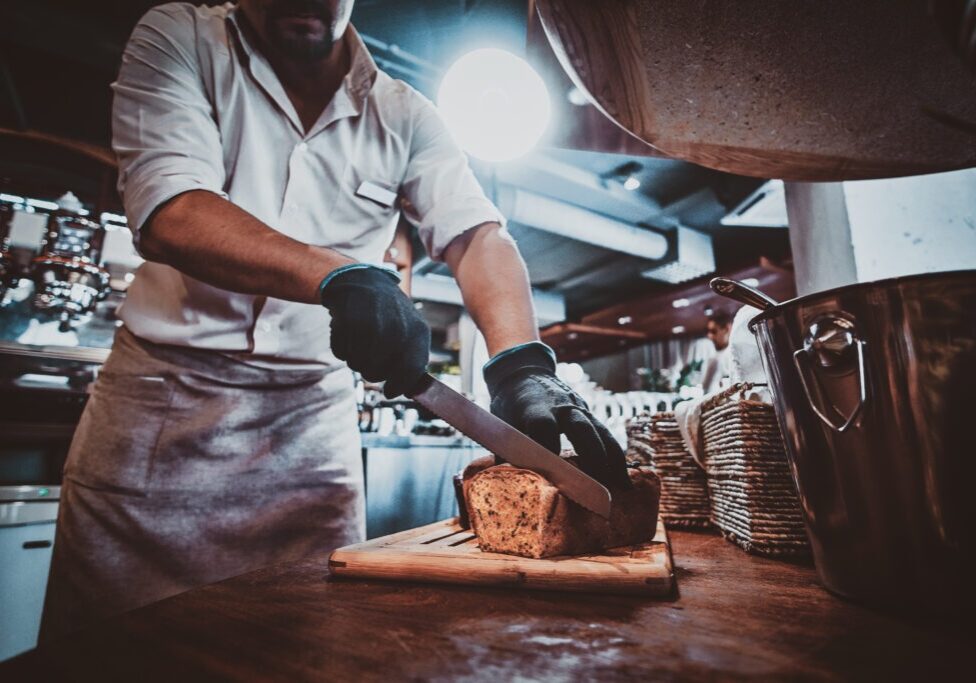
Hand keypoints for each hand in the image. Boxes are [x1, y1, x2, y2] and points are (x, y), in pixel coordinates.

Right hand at [320, 265, 429, 397]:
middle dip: (371, 370)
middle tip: (370, 356)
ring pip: (357, 365)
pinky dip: (341, 347)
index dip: (398, 386)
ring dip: (355, 359)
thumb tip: (408, 390)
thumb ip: (412, 359)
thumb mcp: (409, 330)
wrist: (364, 282)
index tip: (390, 392)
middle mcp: (398, 328)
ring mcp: (374, 324)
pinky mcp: (350, 320)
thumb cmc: (388, 314)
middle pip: (377, 373)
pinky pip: (341, 352)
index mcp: (418, 332)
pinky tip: (349, 332)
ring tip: (360, 340)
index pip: (411, 372)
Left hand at [483, 342, 630, 489]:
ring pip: (600, 432)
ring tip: (621, 485)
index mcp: (535, 408)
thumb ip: (505, 449)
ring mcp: (578, 408)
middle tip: (598, 485)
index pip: (544, 426)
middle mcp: (561, 406)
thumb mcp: (501, 422)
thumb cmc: (509, 404)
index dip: (548, 447)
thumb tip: (505, 479)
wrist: (523, 373)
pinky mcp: (588, 413)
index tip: (551, 473)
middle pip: (582, 428)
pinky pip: (605, 434)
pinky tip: (621, 477)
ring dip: (612, 459)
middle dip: (592, 457)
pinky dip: (615, 455)